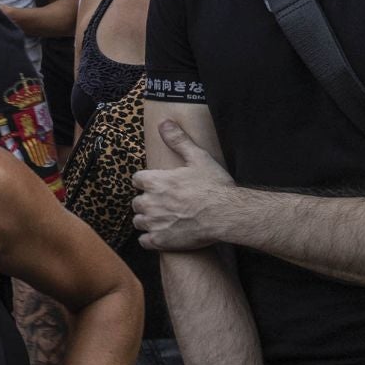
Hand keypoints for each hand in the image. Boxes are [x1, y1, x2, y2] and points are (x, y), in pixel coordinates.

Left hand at [132, 121, 236, 251]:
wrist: (227, 214)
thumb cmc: (215, 186)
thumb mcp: (198, 157)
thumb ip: (178, 140)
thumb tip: (164, 123)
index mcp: (154, 181)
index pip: (137, 180)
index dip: (148, 182)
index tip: (159, 185)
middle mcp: (149, 202)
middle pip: (137, 202)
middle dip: (148, 201)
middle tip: (165, 203)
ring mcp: (154, 223)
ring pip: (139, 221)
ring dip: (148, 219)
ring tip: (164, 218)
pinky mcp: (160, 241)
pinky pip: (144, 241)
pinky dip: (151, 238)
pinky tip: (163, 234)